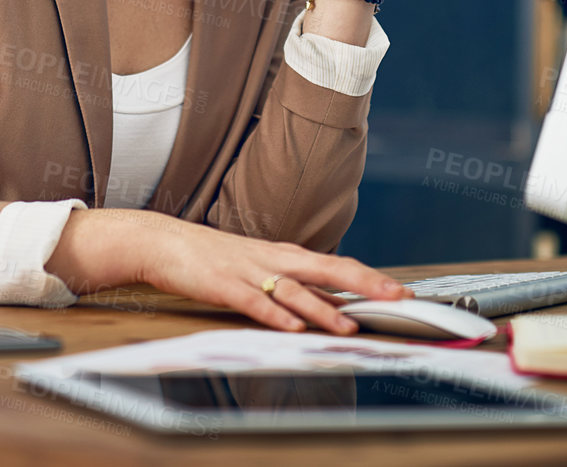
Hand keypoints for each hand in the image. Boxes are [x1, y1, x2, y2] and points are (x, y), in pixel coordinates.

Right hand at [47, 209, 408, 332]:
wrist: (164, 241)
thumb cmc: (214, 257)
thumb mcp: (261, 268)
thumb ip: (296, 287)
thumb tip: (335, 305)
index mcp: (286, 255)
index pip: (337, 266)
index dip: (371, 278)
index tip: (402, 290)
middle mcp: (273, 259)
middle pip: (328, 269)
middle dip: (365, 284)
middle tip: (397, 297)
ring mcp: (248, 270)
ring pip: (294, 289)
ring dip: (323, 308)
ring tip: (348, 324)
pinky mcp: (223, 283)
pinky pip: (252, 301)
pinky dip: (273, 313)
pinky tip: (290, 325)